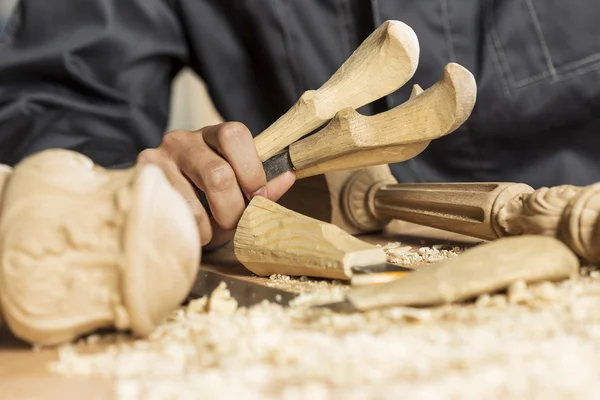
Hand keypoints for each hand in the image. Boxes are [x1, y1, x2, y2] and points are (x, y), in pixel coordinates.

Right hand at [136, 122, 295, 248]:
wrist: (164, 206)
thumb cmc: (208, 197)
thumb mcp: (238, 189)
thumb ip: (262, 186)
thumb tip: (288, 176)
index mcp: (213, 135)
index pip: (235, 134)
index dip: (252, 170)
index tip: (258, 196)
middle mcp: (182, 140)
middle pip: (218, 174)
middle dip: (234, 209)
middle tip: (236, 223)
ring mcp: (156, 161)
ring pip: (194, 204)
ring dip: (210, 229)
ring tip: (211, 231)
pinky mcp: (139, 185)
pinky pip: (173, 219)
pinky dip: (191, 234)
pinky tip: (192, 231)